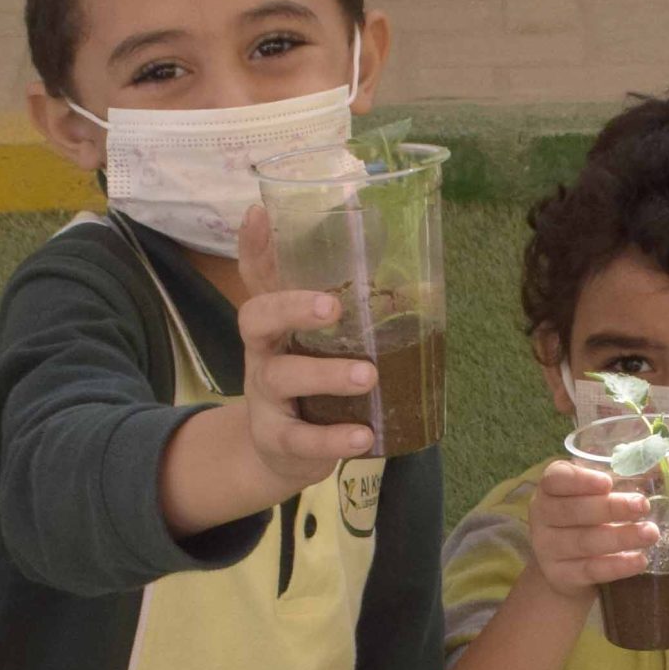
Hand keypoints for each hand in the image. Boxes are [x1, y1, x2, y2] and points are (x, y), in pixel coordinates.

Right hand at [235, 208, 375, 496]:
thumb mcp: (317, 349)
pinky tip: (363, 437)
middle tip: (332, 306)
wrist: (279, 457)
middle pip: (256, 319)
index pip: (257, 278)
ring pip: (283, 377)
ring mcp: (264, 397)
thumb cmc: (310, 389)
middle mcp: (262, 353)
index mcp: (274, 325)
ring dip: (326, 374)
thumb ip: (350, 320)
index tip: (259, 212)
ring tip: (367, 376)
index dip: (253, 246)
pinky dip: (333, 439)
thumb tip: (414, 282)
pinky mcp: (277, 441)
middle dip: (291, 308)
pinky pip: (301, 439)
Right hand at [525, 456, 656, 600]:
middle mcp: (543, 515)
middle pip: (574, 511)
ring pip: (585, 542)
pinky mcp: (560, 575)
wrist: (566, 566)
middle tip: (643, 506)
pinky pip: (590, 570)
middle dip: (611, 508)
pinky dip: (616, 566)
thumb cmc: (590, 518)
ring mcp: (548, 548)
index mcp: (551, 487)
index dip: (580, 480)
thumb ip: (636, 475)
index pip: (557, 479)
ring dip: (620, 537)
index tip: (608, 483)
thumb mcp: (603, 494)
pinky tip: (638, 561)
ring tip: (651, 533)